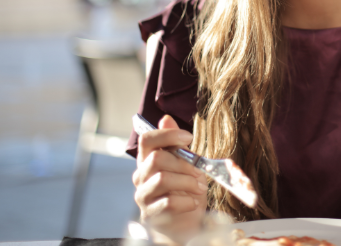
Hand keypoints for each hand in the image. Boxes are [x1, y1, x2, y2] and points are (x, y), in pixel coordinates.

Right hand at [133, 115, 207, 242]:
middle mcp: (141, 176)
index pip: (147, 139)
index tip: (188, 138)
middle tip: (199, 172)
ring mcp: (143, 195)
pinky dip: (186, 201)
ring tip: (199, 188)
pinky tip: (194, 202)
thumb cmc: (185, 190)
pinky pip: (167, 202)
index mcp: (148, 160)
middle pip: (156, 158)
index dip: (167, 135)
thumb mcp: (186, 164)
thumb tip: (166, 118)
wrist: (184, 222)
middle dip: (184, 163)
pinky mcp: (150, 214)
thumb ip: (176, 144)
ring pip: (162, 179)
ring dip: (187, 182)